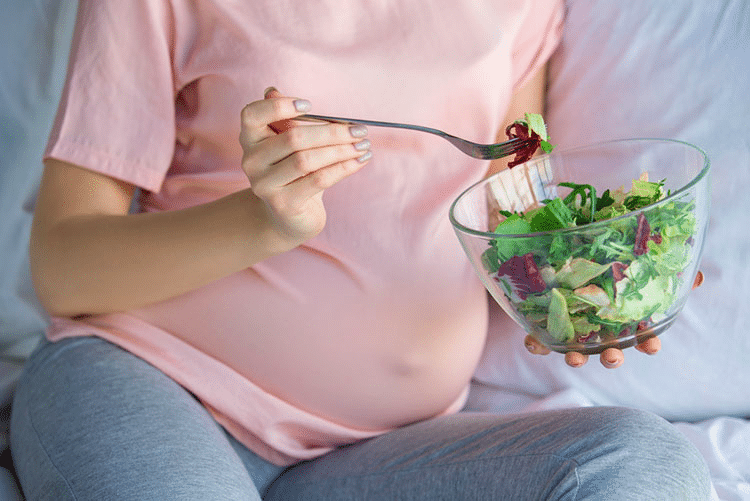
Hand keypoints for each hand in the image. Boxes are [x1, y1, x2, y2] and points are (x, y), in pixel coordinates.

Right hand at [239, 87, 371, 249]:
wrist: (289, 216)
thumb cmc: (294, 172)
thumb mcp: (290, 143)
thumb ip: (287, 120)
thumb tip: (284, 94)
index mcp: (250, 138)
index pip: (252, 114)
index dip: (280, 107)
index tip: (311, 105)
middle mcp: (251, 161)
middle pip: (293, 138)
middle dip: (332, 132)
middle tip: (360, 130)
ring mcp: (265, 185)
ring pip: (307, 160)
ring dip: (341, 151)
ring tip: (363, 146)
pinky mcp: (284, 204)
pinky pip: (319, 180)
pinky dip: (343, 168)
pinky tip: (360, 161)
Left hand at [523, 271, 704, 368]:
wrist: (562, 256)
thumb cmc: (604, 266)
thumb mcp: (633, 262)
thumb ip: (663, 270)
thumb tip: (698, 278)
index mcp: (623, 319)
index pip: (641, 337)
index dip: (647, 344)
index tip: (651, 347)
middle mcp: (600, 331)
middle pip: (609, 352)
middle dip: (611, 358)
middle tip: (612, 359)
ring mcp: (573, 332)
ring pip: (576, 353)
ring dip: (576, 358)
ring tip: (574, 359)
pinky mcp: (546, 328)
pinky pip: (541, 341)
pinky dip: (538, 345)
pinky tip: (534, 343)